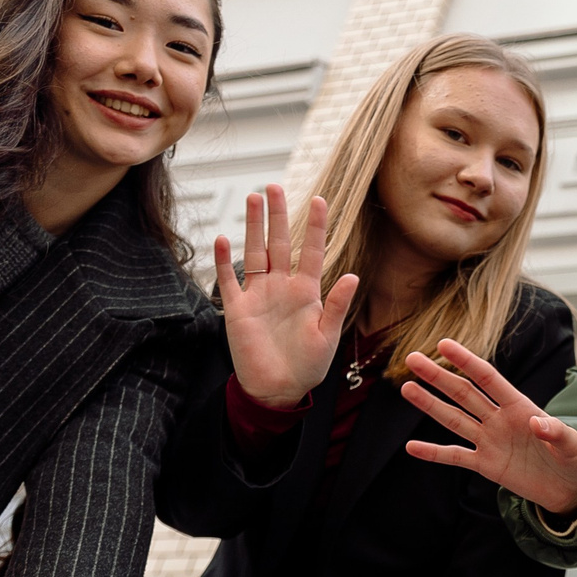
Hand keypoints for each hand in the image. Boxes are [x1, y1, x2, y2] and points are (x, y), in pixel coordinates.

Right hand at [214, 184, 357, 407]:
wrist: (278, 390)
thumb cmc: (307, 366)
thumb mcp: (327, 336)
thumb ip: (336, 306)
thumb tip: (353, 276)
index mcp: (307, 292)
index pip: (313, 251)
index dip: (316, 227)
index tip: (320, 200)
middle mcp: (282, 287)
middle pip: (279, 243)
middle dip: (278, 215)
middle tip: (275, 186)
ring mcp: (259, 295)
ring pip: (255, 253)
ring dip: (254, 227)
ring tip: (254, 198)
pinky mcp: (238, 309)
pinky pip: (230, 280)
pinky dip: (225, 261)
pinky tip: (223, 239)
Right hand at [401, 340, 576, 513]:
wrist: (573, 489)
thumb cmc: (576, 459)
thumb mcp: (572, 445)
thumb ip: (555, 432)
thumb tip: (536, 422)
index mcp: (520, 406)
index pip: (488, 378)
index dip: (466, 361)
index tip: (443, 344)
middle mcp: (500, 419)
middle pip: (463, 394)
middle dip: (438, 376)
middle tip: (411, 358)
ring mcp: (490, 441)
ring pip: (454, 419)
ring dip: (430, 405)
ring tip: (406, 388)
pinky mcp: (486, 465)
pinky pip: (456, 456)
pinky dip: (434, 453)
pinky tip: (411, 447)